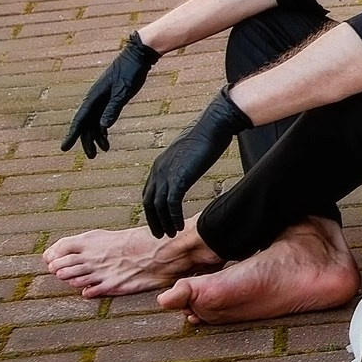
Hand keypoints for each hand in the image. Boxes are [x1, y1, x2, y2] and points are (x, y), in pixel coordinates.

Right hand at [62, 32, 160, 157]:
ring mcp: (102, 97)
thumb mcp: (123, 91)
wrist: (138, 55)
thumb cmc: (131, 71)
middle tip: (91, 156)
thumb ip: (113, 108)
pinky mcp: (110, 96)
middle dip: (87, 140)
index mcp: (94, 97)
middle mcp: (95, 98)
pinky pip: (102, 115)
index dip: (72, 135)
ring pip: (94, 120)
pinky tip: (105, 136)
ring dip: (97, 135)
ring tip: (103, 150)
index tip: (64, 148)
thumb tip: (102, 126)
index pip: (80, 120)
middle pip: (86, 123)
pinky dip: (103, 126)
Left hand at [142, 90, 251, 237]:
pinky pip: (171, 204)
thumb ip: (183, 164)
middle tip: (160, 234)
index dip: (152, 209)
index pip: (149, 192)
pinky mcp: (178, 178)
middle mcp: (158, 171)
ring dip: (164, 223)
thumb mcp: (188, 154)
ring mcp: (166, 175)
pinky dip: (174, 217)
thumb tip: (187, 169)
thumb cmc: (205, 136)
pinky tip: (179, 226)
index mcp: (159, 165)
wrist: (212, 127)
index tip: (158, 220)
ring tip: (170, 234)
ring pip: (158, 206)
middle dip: (153, 220)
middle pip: (149, 202)